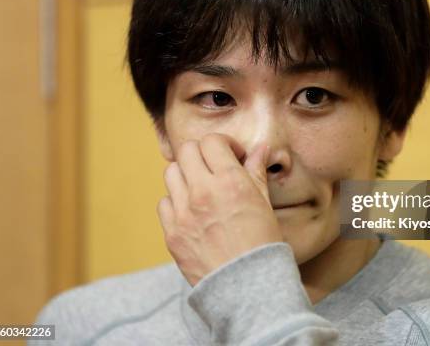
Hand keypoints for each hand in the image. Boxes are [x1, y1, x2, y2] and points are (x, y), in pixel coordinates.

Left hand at [157, 133, 282, 286]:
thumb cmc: (262, 245)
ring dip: (186, 174)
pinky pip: (164, 203)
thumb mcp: (264, 204)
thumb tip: (259, 148)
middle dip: (201, 154)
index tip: (231, 156)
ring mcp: (183, 213)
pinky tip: (191, 212)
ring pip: (171, 173)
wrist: (247, 287)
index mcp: (230, 182)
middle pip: (187, 151)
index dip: (223, 145)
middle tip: (213, 167)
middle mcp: (202, 192)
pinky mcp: (172, 233)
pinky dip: (176, 202)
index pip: (212, 142)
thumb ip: (256, 171)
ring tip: (200, 188)